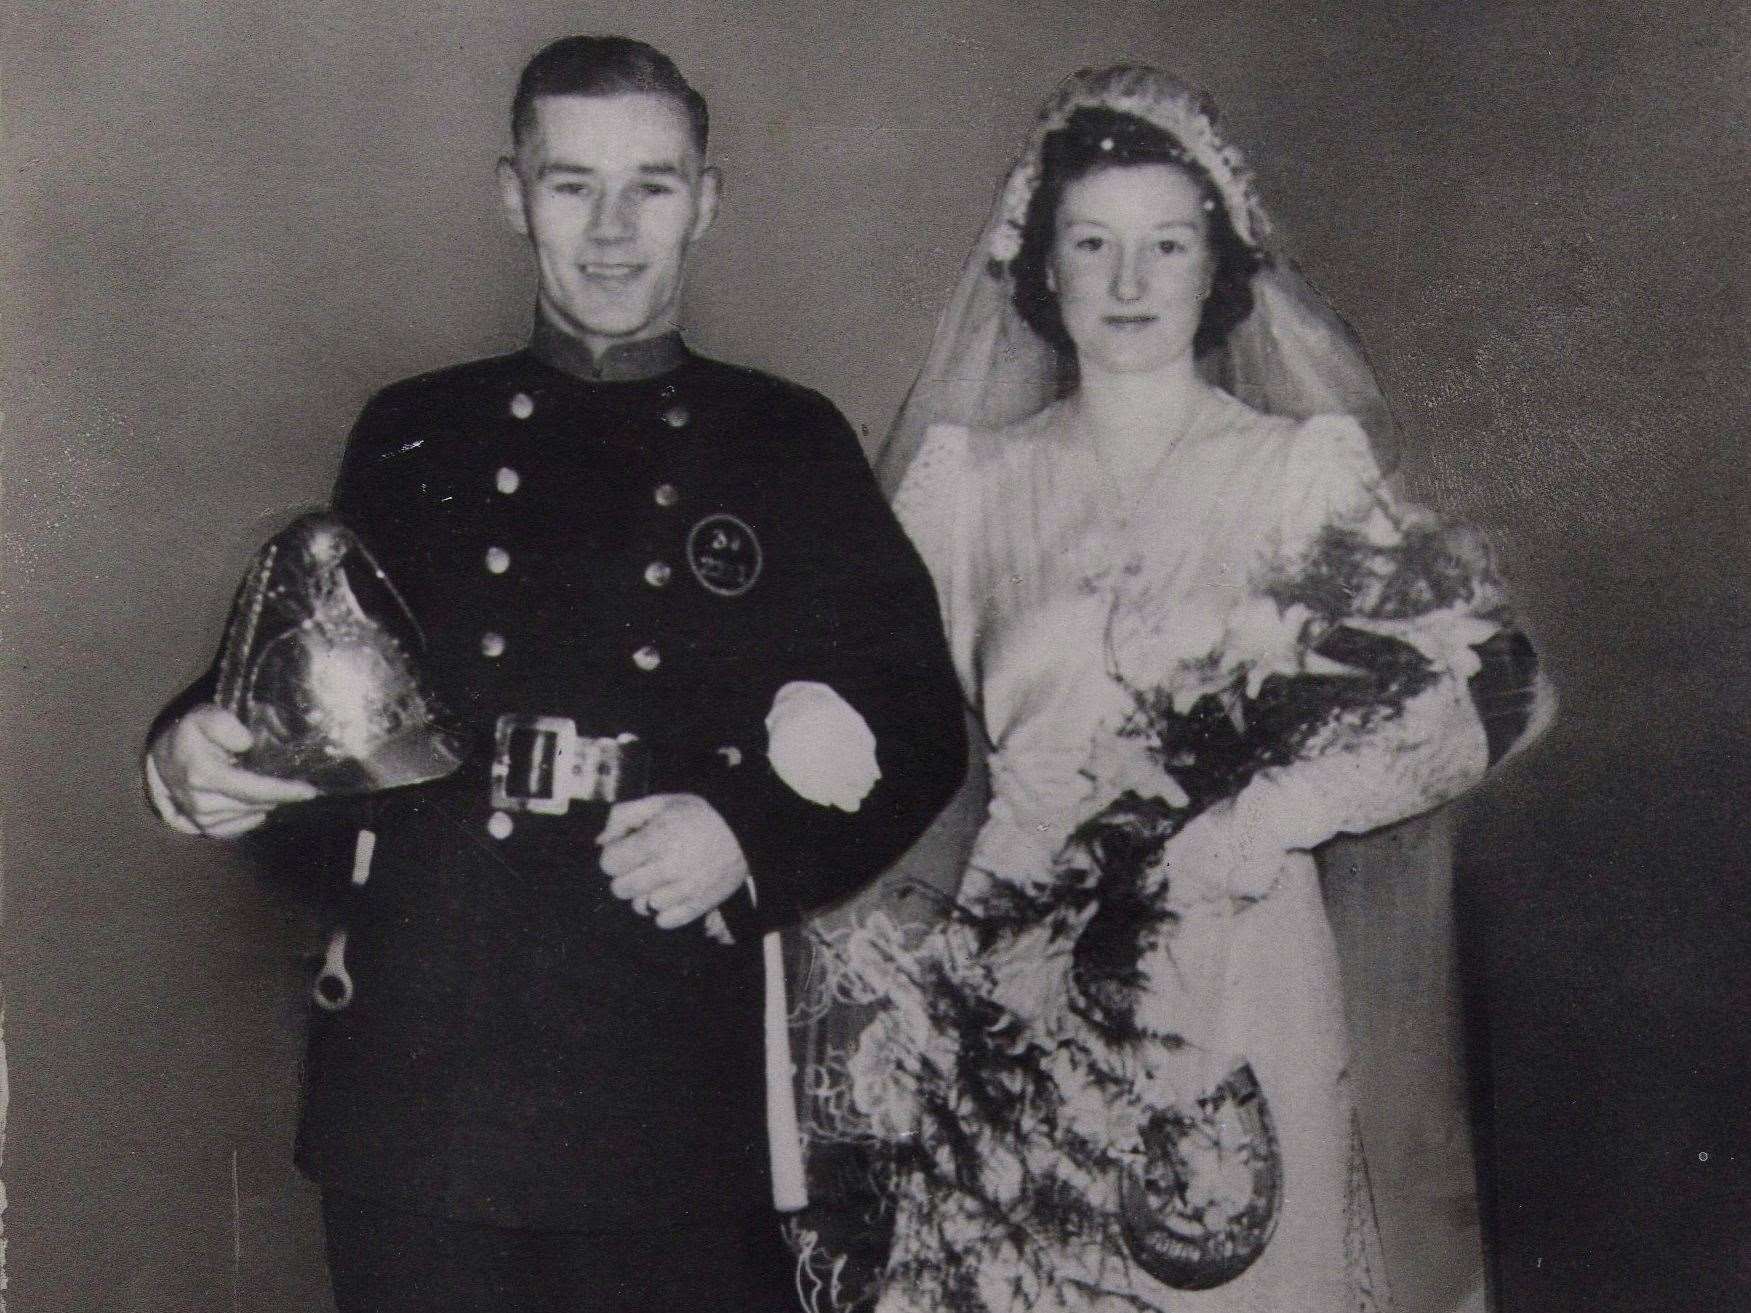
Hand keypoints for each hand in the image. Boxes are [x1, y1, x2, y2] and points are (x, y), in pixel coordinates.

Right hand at [147, 702, 317, 836]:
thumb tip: (246, 742)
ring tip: (275, 791)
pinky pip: (236, 829)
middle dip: (279, 796)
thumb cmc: (189, 735)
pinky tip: (259, 807)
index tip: (309, 791)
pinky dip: (251, 819)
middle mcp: (201, 802)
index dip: (284, 792)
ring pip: (249, 817)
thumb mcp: (204, 717)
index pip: (254, 790)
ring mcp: (200, 818)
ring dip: (266, 805)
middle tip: (297, 785)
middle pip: (255, 805)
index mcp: (204, 775)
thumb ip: (224, 725)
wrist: (162, 758)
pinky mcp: (201, 828)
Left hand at [597, 794, 750, 929]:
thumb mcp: (661, 801)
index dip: (614, 856)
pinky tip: (671, 893)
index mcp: (657, 838)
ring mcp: (685, 889)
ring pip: (641, 906)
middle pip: (621, 888)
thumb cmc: (700, 814)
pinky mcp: (699, 905)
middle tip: (642, 865)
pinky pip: (664, 921)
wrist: (745, 829)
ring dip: (645, 893)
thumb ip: (623, 816)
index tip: (626, 851)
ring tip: (659, 879)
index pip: (610, 863)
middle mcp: (669, 866)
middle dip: (626, 875)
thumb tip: (601, 840)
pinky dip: (663, 910)